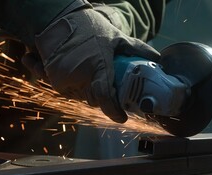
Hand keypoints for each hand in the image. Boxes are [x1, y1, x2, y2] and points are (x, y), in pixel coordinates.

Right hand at [24, 6, 159, 122]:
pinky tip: (78, 72)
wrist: (59, 19)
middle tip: (107, 84)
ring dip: (88, 90)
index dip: (114, 111)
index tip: (122, 117)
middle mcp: (80, 76)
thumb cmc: (89, 27)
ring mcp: (65, 79)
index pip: (105, 97)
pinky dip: (76, 87)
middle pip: (95, 99)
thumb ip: (137, 49)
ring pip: (82, 96)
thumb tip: (158, 59)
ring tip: (91, 72)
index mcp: (98, 66)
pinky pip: (69, 92)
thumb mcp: (116, 36)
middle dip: (103, 95)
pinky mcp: (54, 79)